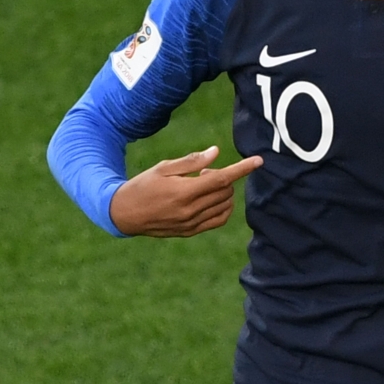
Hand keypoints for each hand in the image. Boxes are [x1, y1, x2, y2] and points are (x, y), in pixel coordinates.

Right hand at [110, 146, 262, 236]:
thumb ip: (191, 161)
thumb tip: (216, 152)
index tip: (259, 161)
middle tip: (203, 172)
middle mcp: (190, 210)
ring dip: (223, 192)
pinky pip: (218, 220)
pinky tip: (211, 199)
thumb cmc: (143, 185)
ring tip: (202, 185)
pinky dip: (223, 208)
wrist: (124, 214)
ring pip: (225, 206)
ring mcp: (191, 224)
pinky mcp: (190, 231)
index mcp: (184, 192)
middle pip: (225, 192)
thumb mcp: (164, 168)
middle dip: (223, 177)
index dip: (242, 169)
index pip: (222, 179)